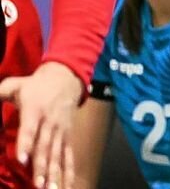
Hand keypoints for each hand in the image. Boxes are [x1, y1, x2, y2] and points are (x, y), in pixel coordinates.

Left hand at [0, 61, 84, 188]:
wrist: (66, 78)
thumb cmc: (35, 85)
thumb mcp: (14, 85)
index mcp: (35, 110)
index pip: (30, 129)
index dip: (26, 144)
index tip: (22, 160)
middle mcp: (50, 123)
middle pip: (45, 147)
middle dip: (42, 167)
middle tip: (39, 184)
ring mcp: (60, 131)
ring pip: (57, 154)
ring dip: (55, 173)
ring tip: (51, 188)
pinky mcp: (67, 136)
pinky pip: (68, 156)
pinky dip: (68, 171)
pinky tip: (67, 185)